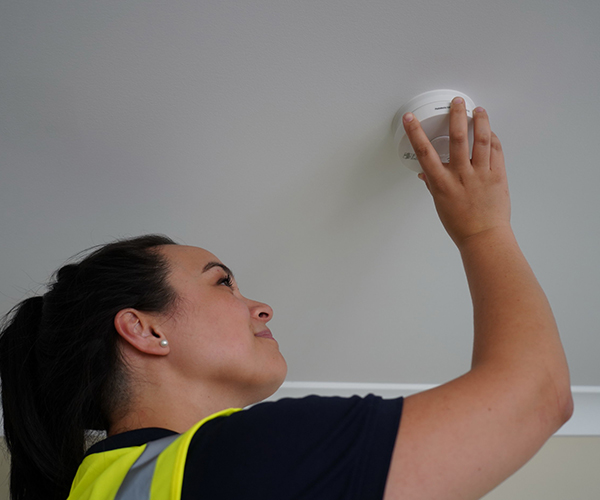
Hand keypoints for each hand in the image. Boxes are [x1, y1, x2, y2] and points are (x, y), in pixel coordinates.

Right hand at [403, 98, 510, 247]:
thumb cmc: (461, 224)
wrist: (484, 237)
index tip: (410, 118)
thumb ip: (433, 184)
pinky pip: (495, 150)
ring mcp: (481, 174)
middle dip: (456, 116)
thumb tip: (426, 174)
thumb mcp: (440, 203)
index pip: (425, 152)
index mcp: (442, 183)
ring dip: (480, 120)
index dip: (415, 132)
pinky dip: (492, 138)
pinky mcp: (497, 175)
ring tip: (478, 110)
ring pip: (481, 139)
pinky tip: (489, 131)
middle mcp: (461, 175)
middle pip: (458, 138)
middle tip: (456, 102)